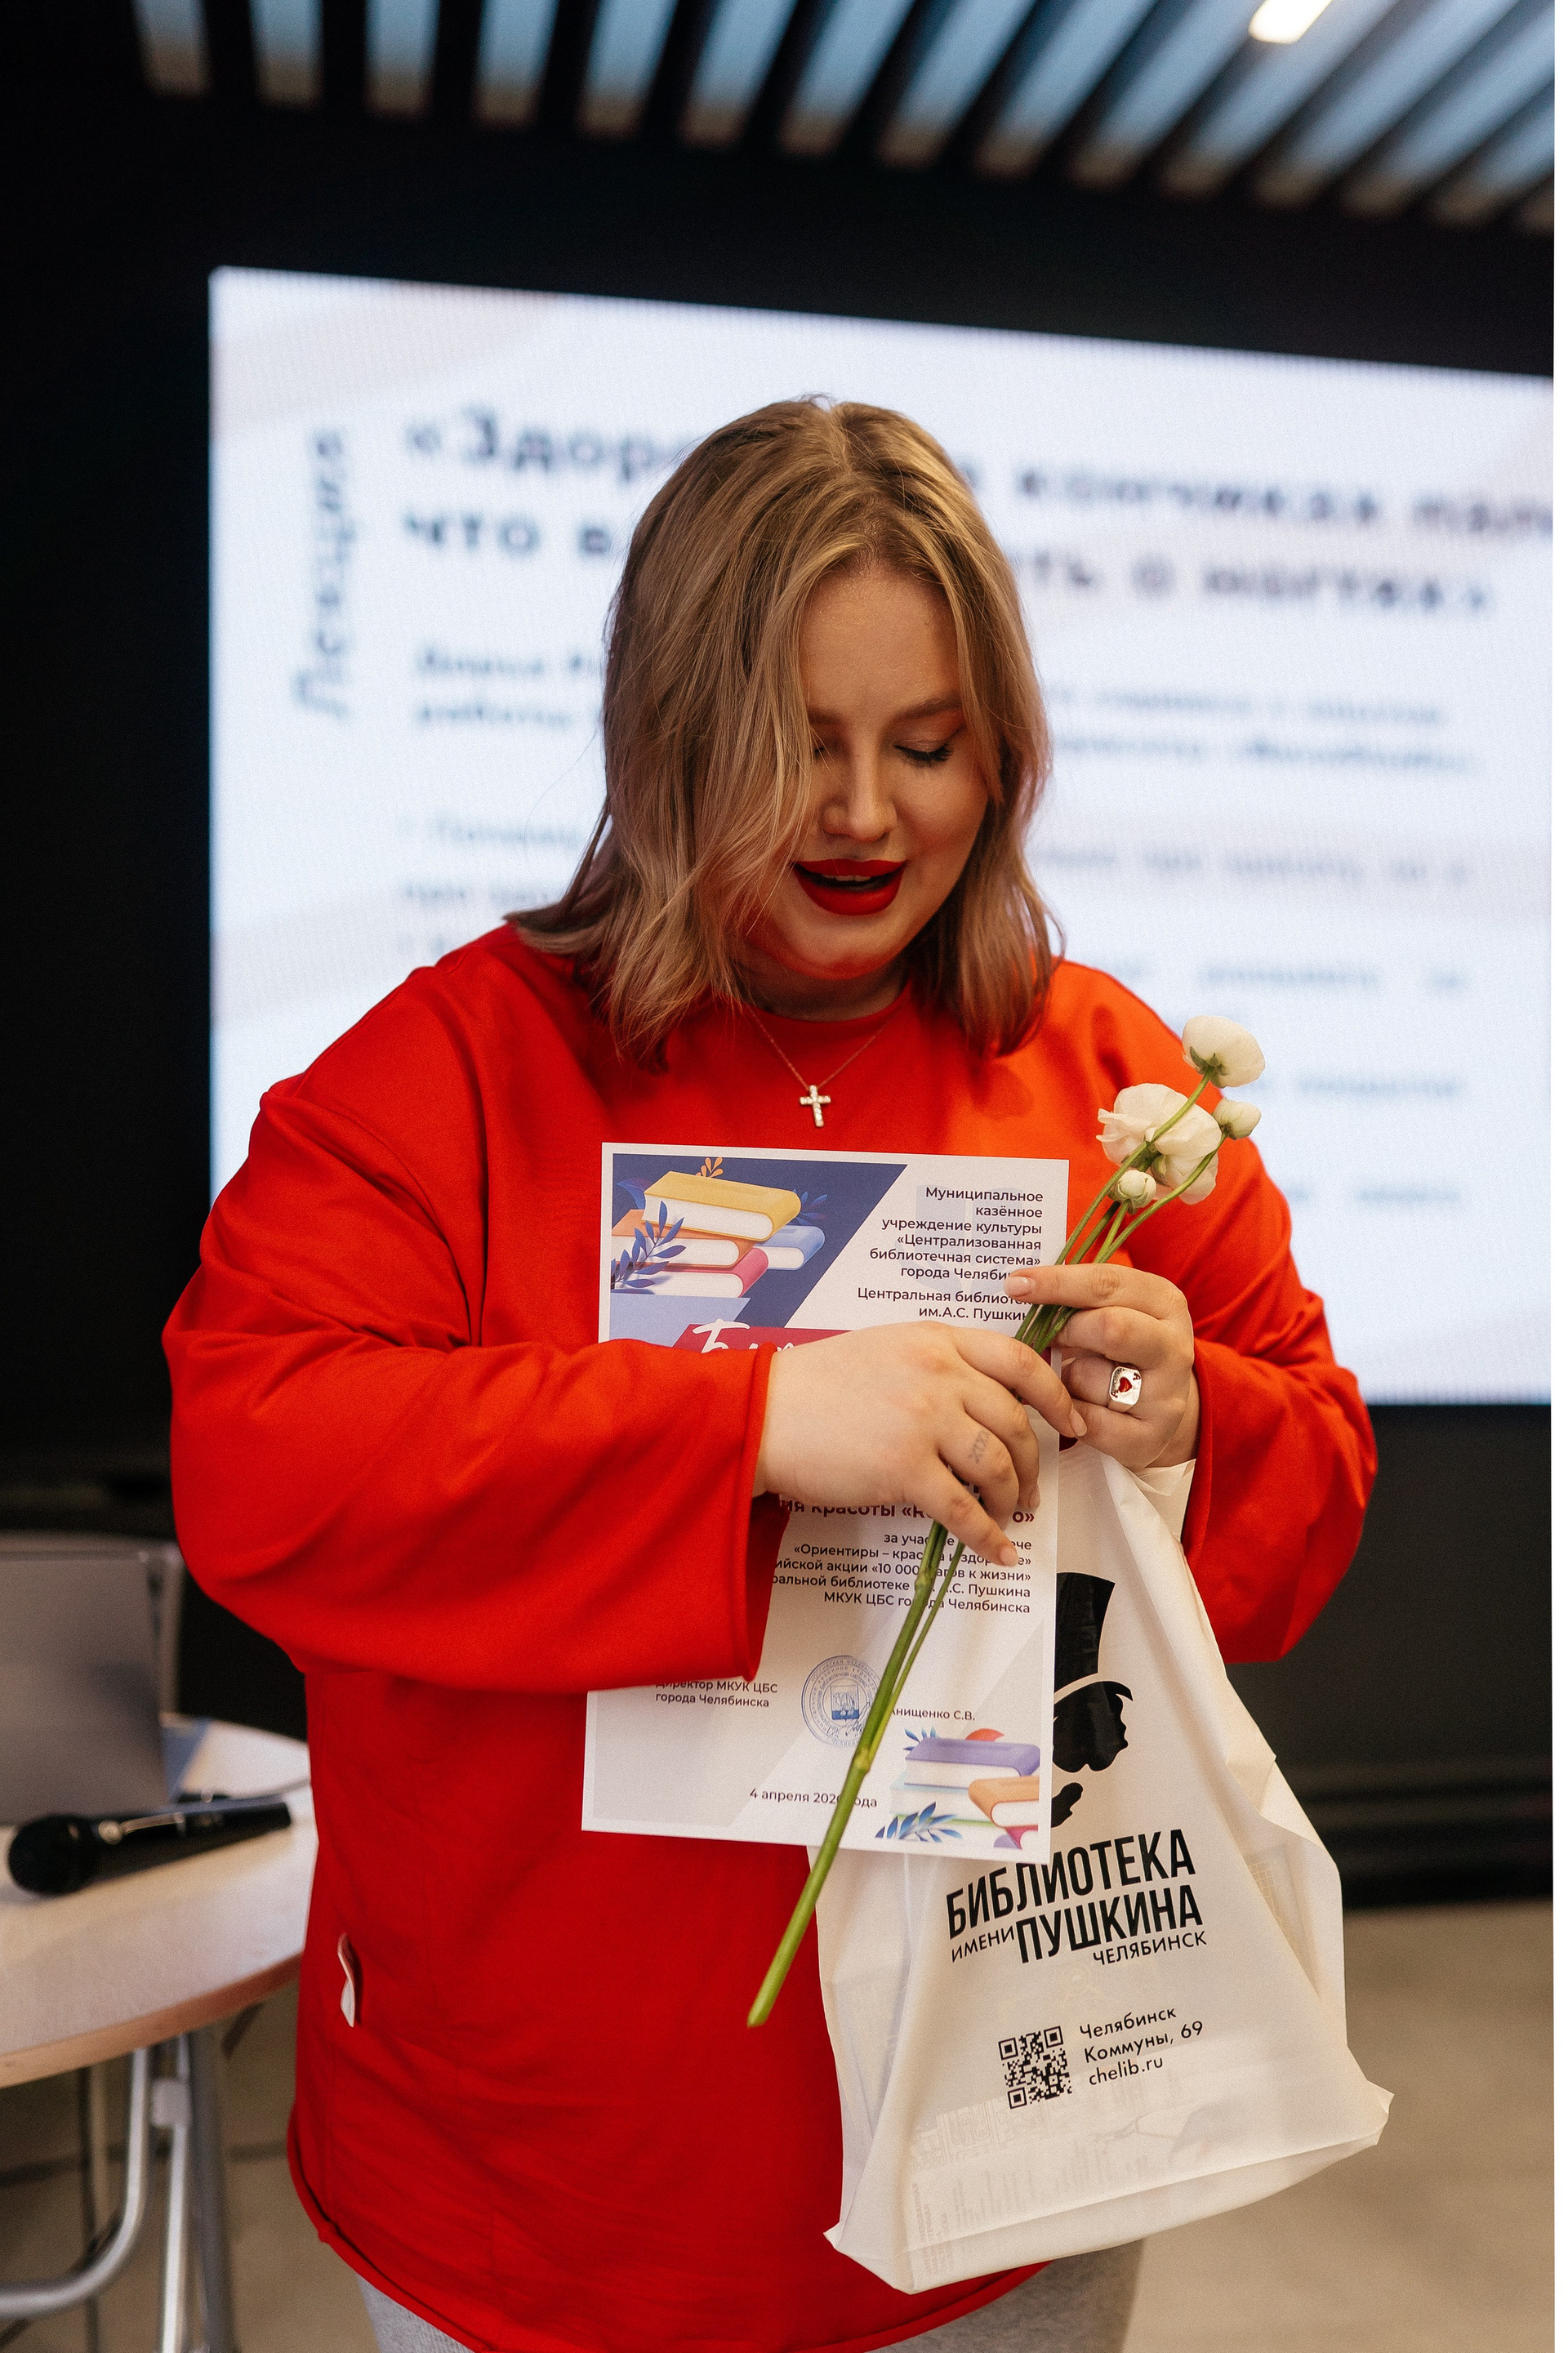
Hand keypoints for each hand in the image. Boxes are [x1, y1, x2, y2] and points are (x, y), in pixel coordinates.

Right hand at [754, 1323, 1088, 1566]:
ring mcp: (924, 1420)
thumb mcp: (887, 1349)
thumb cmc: (817, 1384)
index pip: (1020, 1360)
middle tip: (1033, 1486)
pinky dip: (987, 1535)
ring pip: (998, 1465)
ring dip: (1013, 1498)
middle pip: (1015, 1420)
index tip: (1069, 1421)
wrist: (762, 1414)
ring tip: (1010, 1516)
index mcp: (938, 1340)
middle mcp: (940, 1374)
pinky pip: (964, 1508)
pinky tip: (997, 1552)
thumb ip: (938, 1363)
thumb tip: (983, 1400)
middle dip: (1034, 1461)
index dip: (1054, 1395)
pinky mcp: (904, 1468)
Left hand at [1003, 1264, 1198, 1471]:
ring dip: (1064, 1377)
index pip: (1107, 1283)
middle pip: (1109, 1328)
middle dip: (1065, 1331)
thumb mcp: (1109, 1313)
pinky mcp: (1150, 1437)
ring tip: (1069, 1378)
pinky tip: (1071, 1406)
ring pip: (1091, 1377)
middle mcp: (1174, 1347)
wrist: (1157, 1410)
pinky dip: (1066, 1411)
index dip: (1057, 1283)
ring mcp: (1166, 1396)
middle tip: (1042, 1337)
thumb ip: (1075, 1299)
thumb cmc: (1119, 1350)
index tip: (1014, 1284)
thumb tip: (1018, 1287)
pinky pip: (1087, 1421)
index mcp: (1164, 1302)